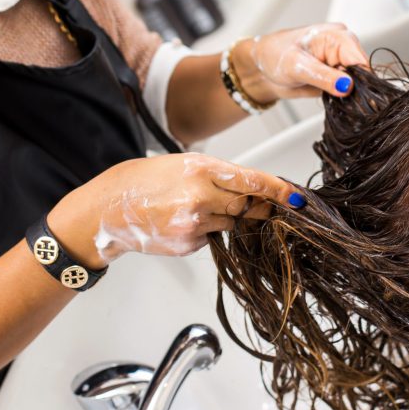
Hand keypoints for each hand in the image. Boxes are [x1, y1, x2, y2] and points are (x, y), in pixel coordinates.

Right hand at [47, 153, 303, 267]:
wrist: (110, 206)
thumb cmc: (147, 180)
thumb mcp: (184, 165)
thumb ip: (220, 176)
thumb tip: (256, 189)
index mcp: (201, 169)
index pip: (252, 181)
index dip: (279, 191)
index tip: (298, 199)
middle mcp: (200, 197)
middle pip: (247, 206)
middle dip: (254, 206)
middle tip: (253, 203)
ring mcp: (194, 224)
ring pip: (232, 224)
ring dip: (227, 217)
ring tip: (198, 206)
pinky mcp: (187, 244)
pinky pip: (212, 238)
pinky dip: (208, 230)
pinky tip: (185, 221)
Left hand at [231, 23, 367, 102]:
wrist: (261, 68)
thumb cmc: (274, 55)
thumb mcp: (297, 66)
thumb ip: (323, 77)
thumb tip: (347, 86)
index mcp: (337, 36)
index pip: (360, 59)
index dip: (362, 79)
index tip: (354, 96)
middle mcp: (343, 48)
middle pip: (363, 73)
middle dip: (354, 89)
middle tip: (337, 99)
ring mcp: (340, 64)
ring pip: (357, 85)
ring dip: (347, 96)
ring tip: (326, 95)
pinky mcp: (336, 78)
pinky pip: (347, 92)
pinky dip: (341, 99)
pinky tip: (329, 100)